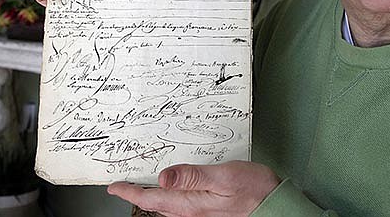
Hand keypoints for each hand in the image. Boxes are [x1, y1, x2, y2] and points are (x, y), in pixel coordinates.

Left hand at [107, 161, 280, 216]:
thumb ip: (192, 176)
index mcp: (190, 204)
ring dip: (152, 198)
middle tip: (123, 185)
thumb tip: (163, 177)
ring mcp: (200, 215)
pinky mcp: (209, 212)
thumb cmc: (253, 190)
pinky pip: (181, 206)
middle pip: (156, 206)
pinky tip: (172, 189)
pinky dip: (169, 198)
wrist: (275, 205)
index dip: (130, 193)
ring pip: (167, 207)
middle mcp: (192, 213)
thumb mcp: (223, 177)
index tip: (114, 187)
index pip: (151, 200)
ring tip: (141, 187)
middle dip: (137, 195)